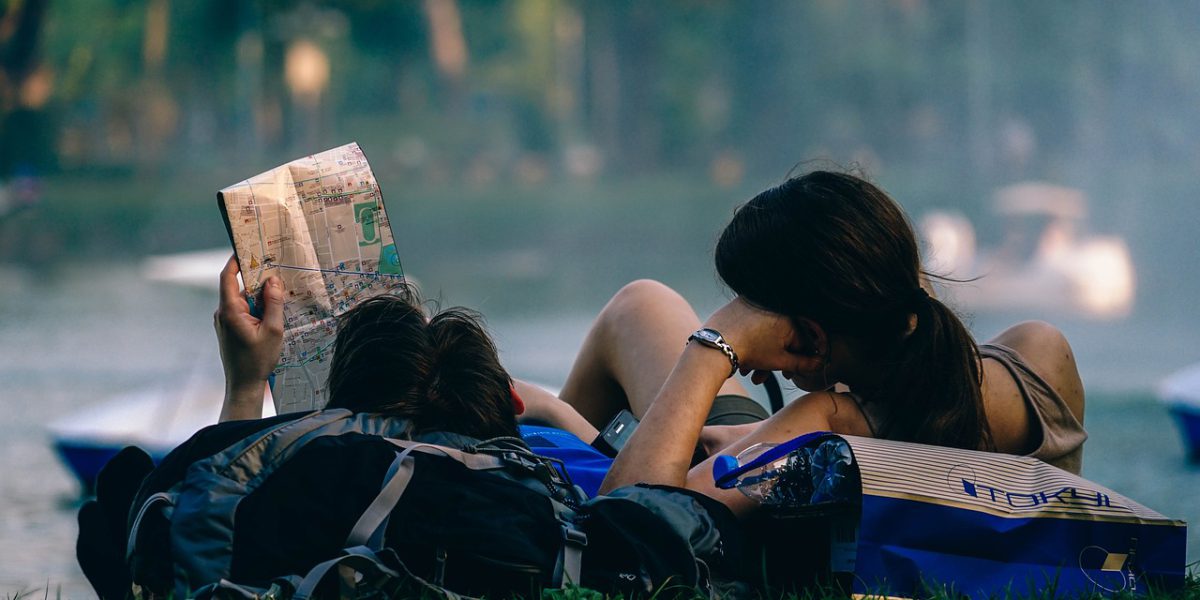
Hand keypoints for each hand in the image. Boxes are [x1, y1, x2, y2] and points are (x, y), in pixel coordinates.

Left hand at [214, 255, 283, 405]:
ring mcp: (224, 321)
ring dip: (259, 298)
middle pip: (238, 287)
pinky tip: (271, 315)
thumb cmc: (258, 360)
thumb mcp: (273, 330)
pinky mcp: (228, 328)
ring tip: (278, 299)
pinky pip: (242, 310)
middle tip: (276, 273)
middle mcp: (222, 313)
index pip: (227, 277)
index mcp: (229, 311)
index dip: (235, 260)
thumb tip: (273, 280)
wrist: (243, 385)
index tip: (247, 248)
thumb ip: (273, 303)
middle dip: (257, 280)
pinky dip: (255, 308)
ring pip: (242, 300)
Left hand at [701, 297, 807, 379]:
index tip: (790, 374)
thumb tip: (820, 364)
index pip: (802, 341)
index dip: (798, 361)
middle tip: (767, 376)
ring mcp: (757, 303)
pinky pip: (753, 324)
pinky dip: (751, 340)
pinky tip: (742, 359)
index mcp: (790, 316)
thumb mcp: (780, 361)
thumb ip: (803, 363)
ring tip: (751, 374)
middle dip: (775, 361)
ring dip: (761, 356)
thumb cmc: (749, 351)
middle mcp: (775, 306)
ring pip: (766, 334)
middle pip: (782, 338)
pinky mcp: (740, 303)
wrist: (715, 344)